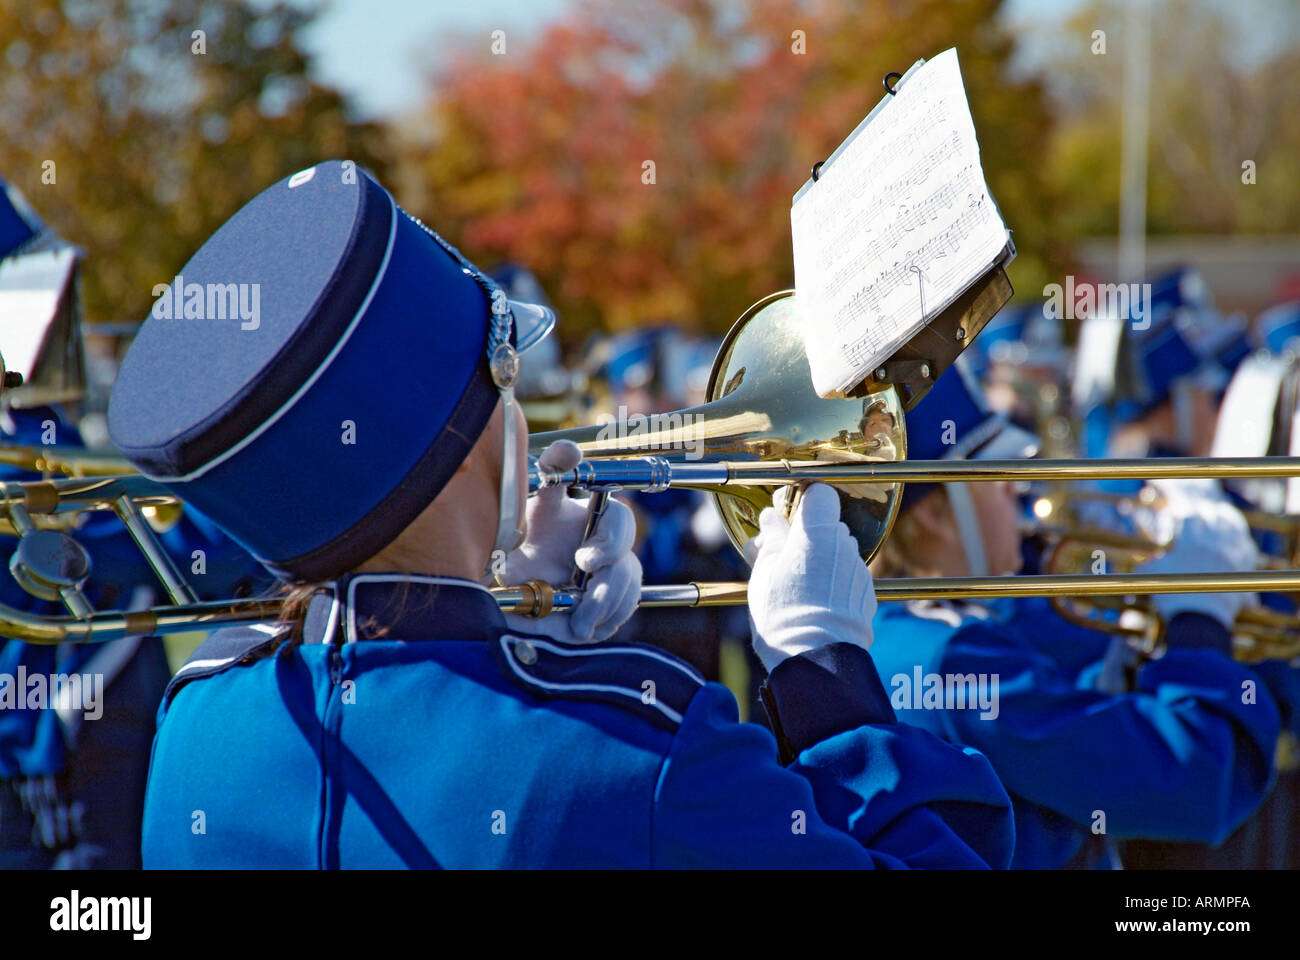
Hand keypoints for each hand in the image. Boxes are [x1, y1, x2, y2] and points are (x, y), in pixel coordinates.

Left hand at [500, 439, 641, 642]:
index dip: (611, 542)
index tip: (586, 561)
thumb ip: (553, 472)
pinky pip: (619, 616)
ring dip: (603, 612)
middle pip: (627, 566)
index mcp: (600, 518)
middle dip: (609, 588)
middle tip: (585, 599)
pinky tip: (581, 630)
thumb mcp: (538, 502)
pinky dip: (602, 625)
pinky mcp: (613, 603)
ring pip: (626, 595)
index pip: (621, 523)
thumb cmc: (536, 529)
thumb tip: (569, 449)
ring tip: (578, 627)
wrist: (524, 570)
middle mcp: (614, 548)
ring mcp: (618, 576)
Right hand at [747, 483, 875, 672]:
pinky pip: (846, 577)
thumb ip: (772, 538)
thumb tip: (771, 518)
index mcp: (818, 531)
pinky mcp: (866, 593)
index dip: (802, 500)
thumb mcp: (764, 570)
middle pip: (826, 525)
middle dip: (806, 536)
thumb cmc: (783, 611)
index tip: (785, 515)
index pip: (820, 493)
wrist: (816, 657)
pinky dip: (832, 583)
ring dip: (819, 561)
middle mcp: (844, 544)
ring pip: (837, 552)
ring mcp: (859, 569)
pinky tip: (815, 603)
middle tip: (780, 558)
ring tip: (797, 587)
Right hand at [1136, 487, 1256, 627]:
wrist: (1198, 619)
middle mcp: (1213, 546)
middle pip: (1213, 519)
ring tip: (1224, 512)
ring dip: (1229, 519)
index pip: (1190, 519)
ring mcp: (1231, 557)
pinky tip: (1241, 540)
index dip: (1186, 514)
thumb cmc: (1172, 596)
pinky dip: (1244, 541)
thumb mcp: (1152, 576)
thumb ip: (1150, 563)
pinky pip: (1248, 549)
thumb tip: (1150, 559)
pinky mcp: (1242, 571)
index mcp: (1190, 544)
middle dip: (1206, 512)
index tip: (1182, 514)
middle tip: (1202, 509)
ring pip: (1234, 530)